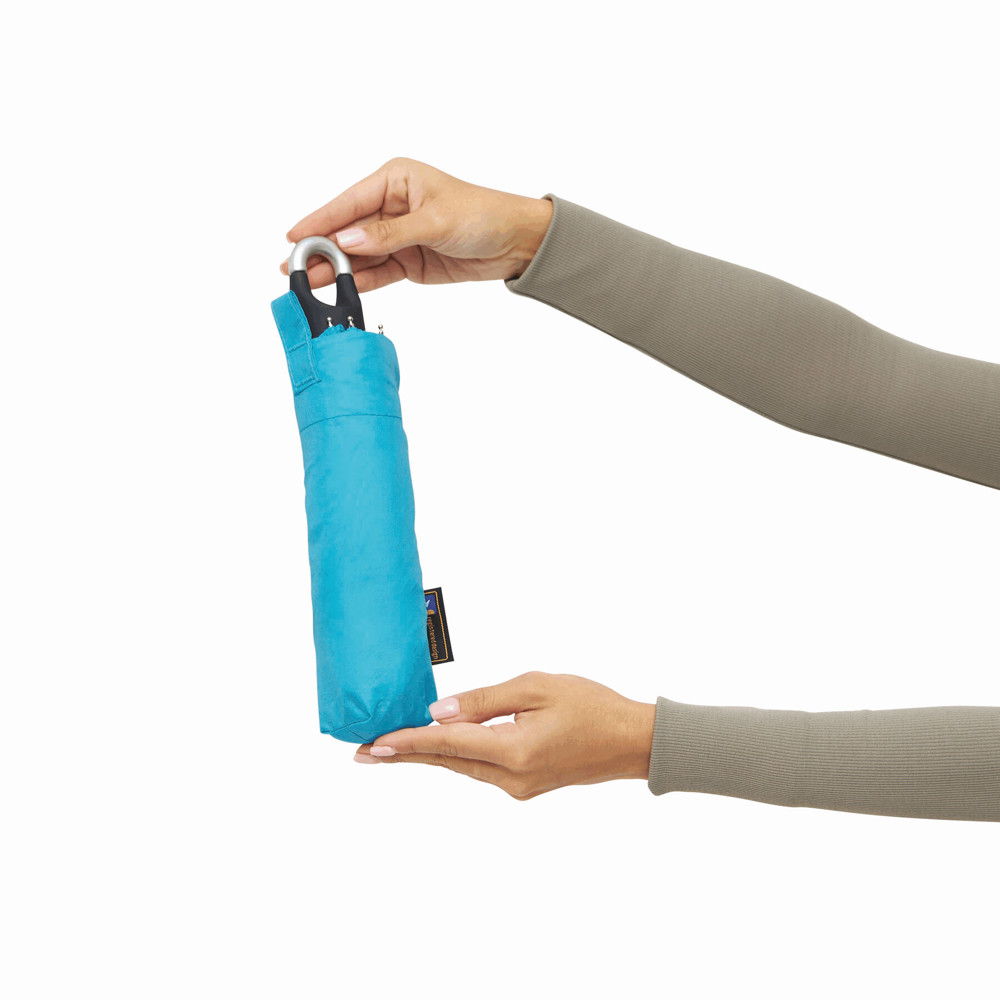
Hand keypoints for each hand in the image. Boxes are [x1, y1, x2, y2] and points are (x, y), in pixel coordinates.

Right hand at [280, 156, 553, 292]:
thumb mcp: (435, 221)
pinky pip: (376, 272)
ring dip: (335, 270)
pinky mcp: (406, 261)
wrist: (515, 243)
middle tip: (291, 268)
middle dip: (321, 249)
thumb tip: (349, 241)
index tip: (293, 236)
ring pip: (358, 255)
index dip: (320, 219)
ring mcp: (397, 235)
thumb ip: (389, 234)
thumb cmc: (482, 215)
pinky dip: (358, 282)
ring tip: (306, 284)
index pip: (349, 201)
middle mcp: (391, 205)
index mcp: (395, 179)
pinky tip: (337, 290)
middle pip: (348, 230)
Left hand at [353, 671, 655, 799]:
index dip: (407, 742)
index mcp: (515, 750)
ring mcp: (518, 787)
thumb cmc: (591, 704)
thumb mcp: (536, 685)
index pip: (448, 744)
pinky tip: (437, 746)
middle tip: (363, 752)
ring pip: (462, 766)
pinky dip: (455, 755)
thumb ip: (485, 699)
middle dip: (404, 754)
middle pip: (447, 762)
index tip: (372, 746)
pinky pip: (480, 768)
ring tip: (389, 747)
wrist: (631, 741)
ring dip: (427, 755)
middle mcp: (512, 778)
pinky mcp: (524, 785)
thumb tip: (439, 712)